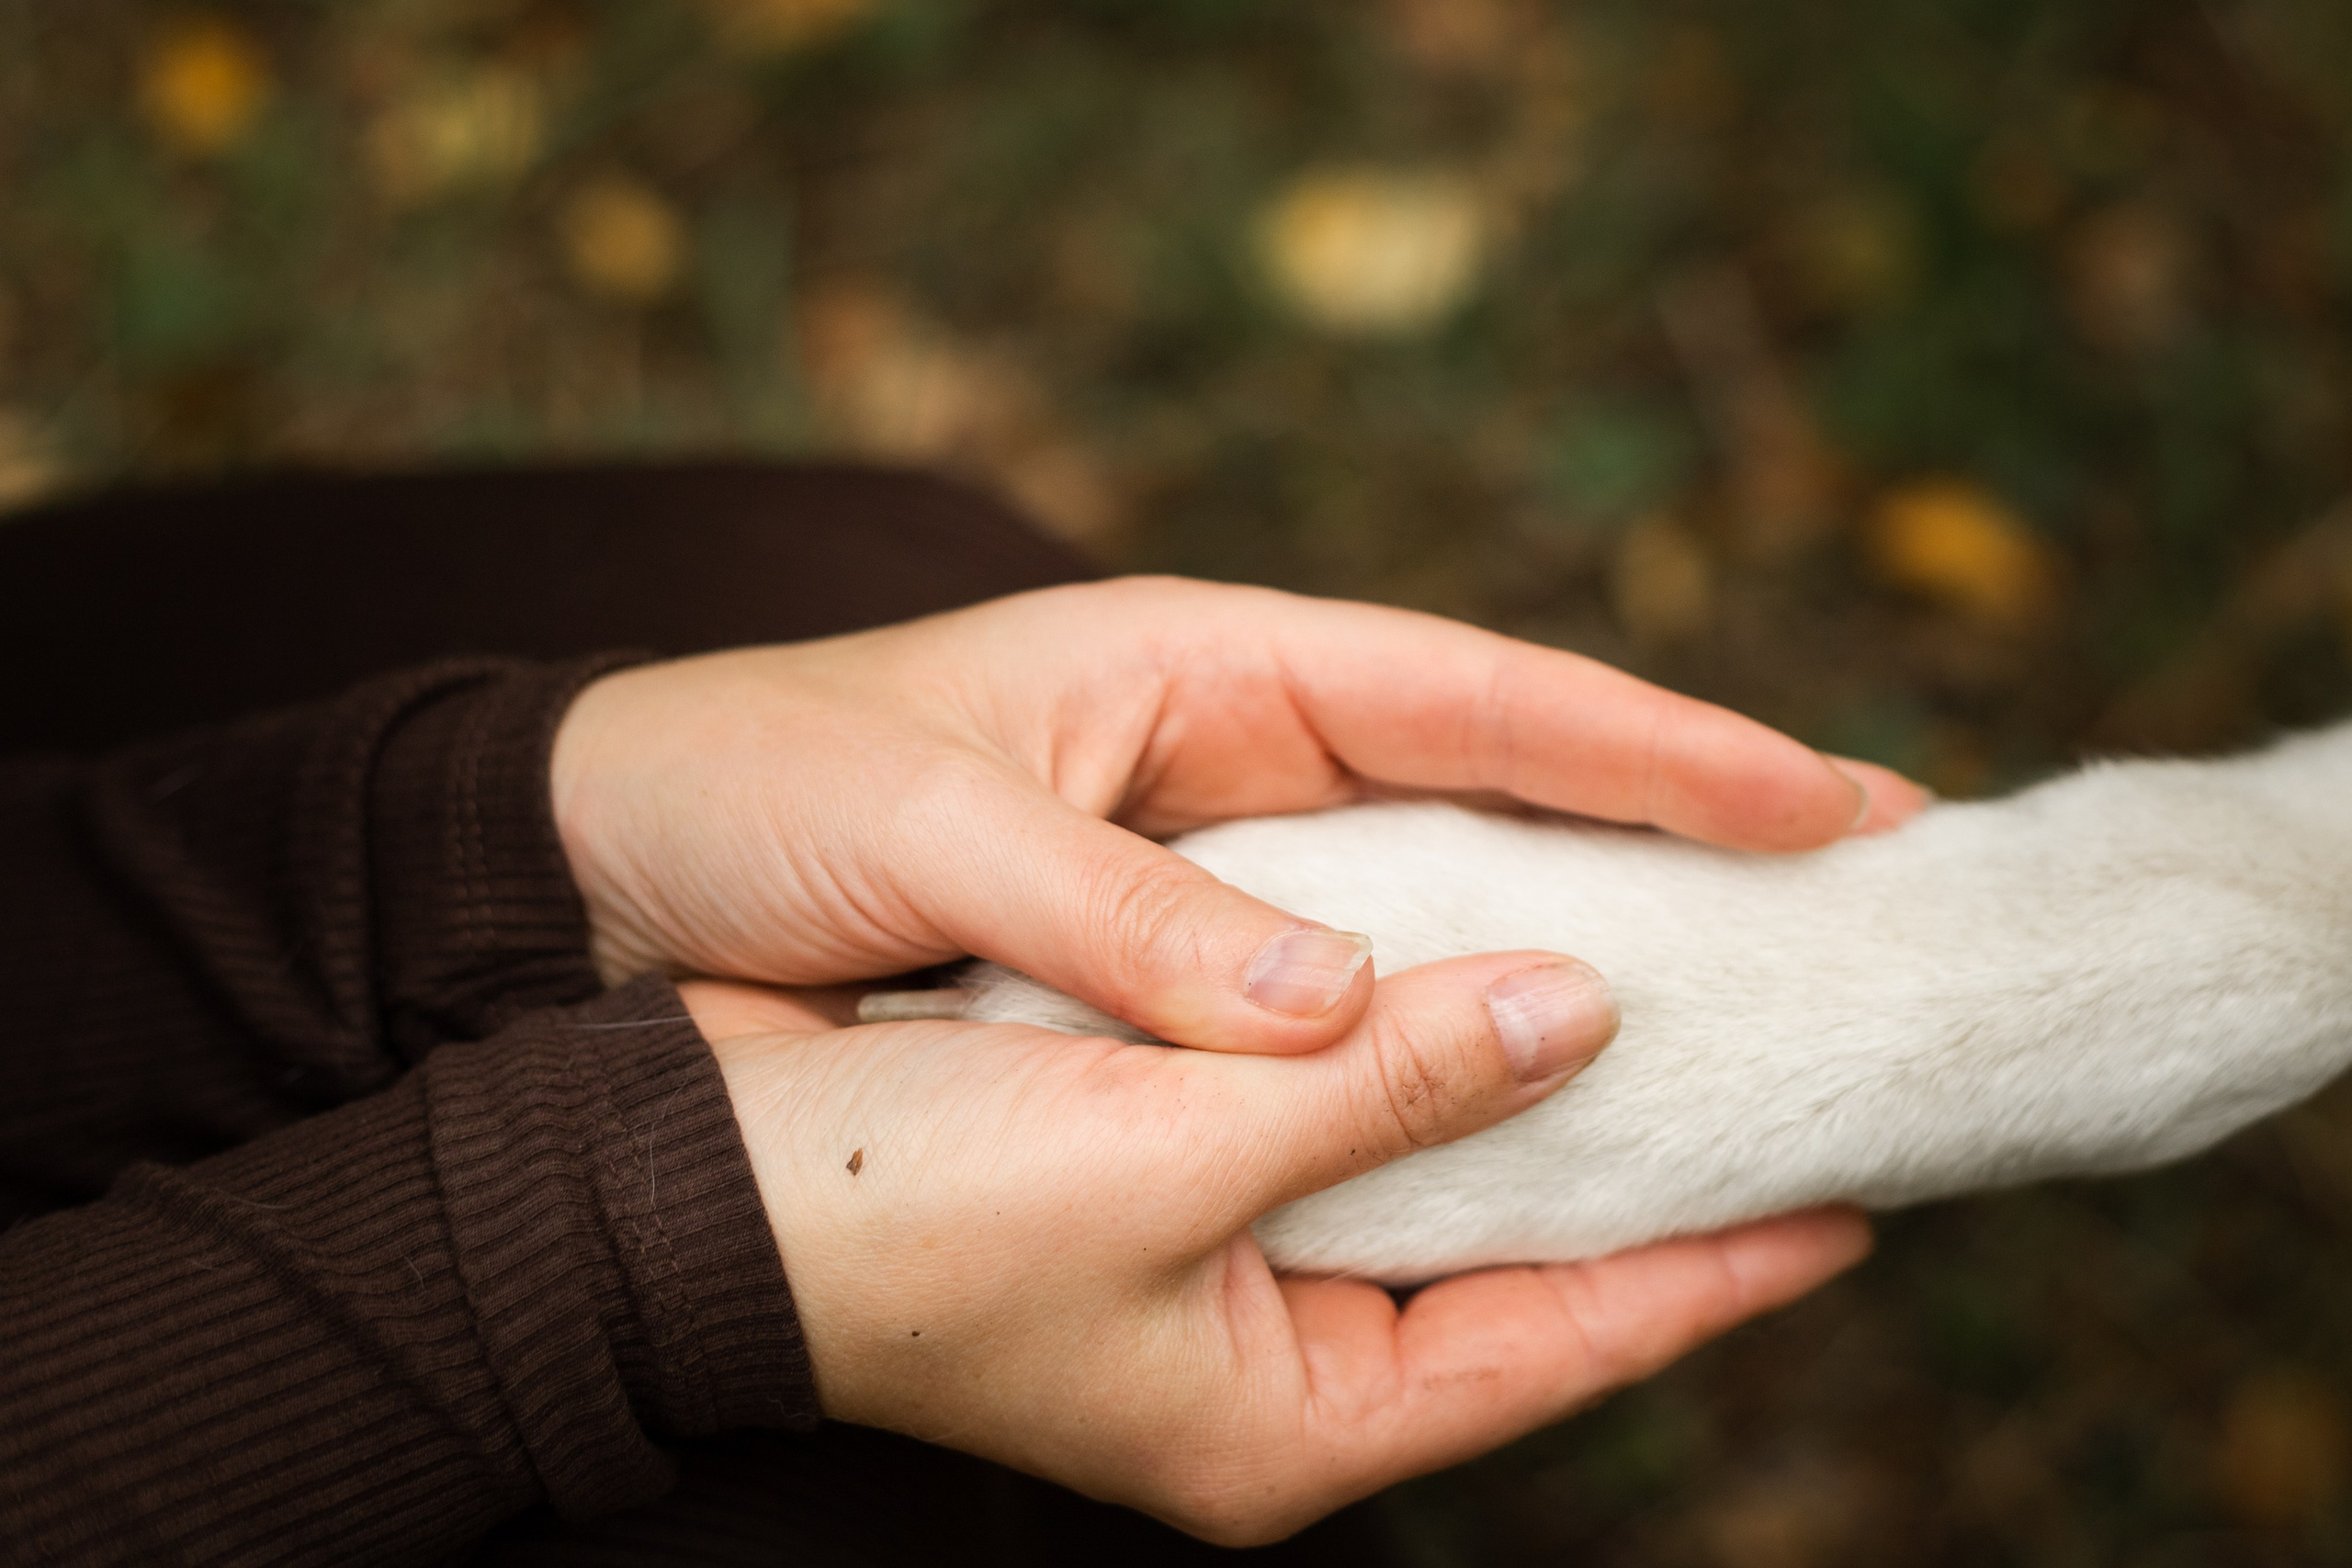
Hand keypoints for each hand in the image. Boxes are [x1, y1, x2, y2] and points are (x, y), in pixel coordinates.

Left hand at [559, 578, 1924, 1053]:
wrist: (589, 868)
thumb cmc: (740, 793)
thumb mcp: (920, 827)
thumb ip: (1128, 916)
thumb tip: (1343, 1011)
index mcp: (1197, 665)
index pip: (1475, 692)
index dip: (1661, 744)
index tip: (1827, 797)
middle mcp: (1231, 753)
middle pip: (1504, 780)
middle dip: (1682, 822)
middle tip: (1870, 872)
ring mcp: (1213, 858)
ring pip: (1447, 885)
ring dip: (1594, 927)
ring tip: (1768, 982)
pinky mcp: (1167, 958)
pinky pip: (1348, 986)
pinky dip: (1450, 1016)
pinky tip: (1544, 1071)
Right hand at [682, 961, 1870, 1544]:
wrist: (674, 1190)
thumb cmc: (901, 1206)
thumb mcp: (1171, 1148)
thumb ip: (1386, 1086)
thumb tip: (1576, 1013)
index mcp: (1283, 1418)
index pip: (1561, 1348)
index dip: (1713, 1277)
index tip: (1851, 1200)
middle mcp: (1259, 1368)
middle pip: (1506, 1278)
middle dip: (1631, 1182)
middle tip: (1771, 1087)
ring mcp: (1201, 1288)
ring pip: (1417, 1197)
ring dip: (1515, 1104)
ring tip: (1657, 1020)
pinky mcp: (1146, 1201)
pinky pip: (1324, 1136)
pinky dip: (1399, 1064)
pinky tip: (1467, 984)